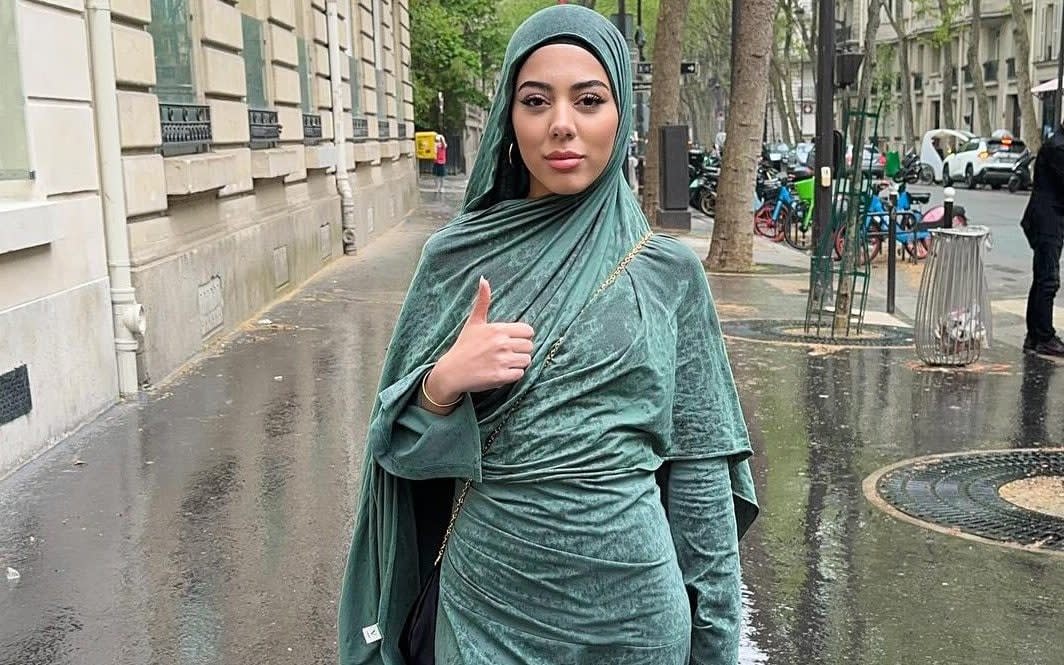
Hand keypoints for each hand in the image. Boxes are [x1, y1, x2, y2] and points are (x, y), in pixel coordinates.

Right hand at [425, 278, 534, 403]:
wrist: (451, 371)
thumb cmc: (464, 346)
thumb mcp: (474, 322)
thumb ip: (483, 301)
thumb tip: (483, 279)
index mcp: (498, 329)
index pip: (528, 331)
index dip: (522, 337)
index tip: (511, 341)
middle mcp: (502, 344)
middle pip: (529, 346)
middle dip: (520, 350)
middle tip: (506, 353)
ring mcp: (502, 360)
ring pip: (526, 361)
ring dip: (517, 363)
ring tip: (503, 363)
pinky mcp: (500, 376)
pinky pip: (519, 374)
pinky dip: (512, 375)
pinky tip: (501, 372)